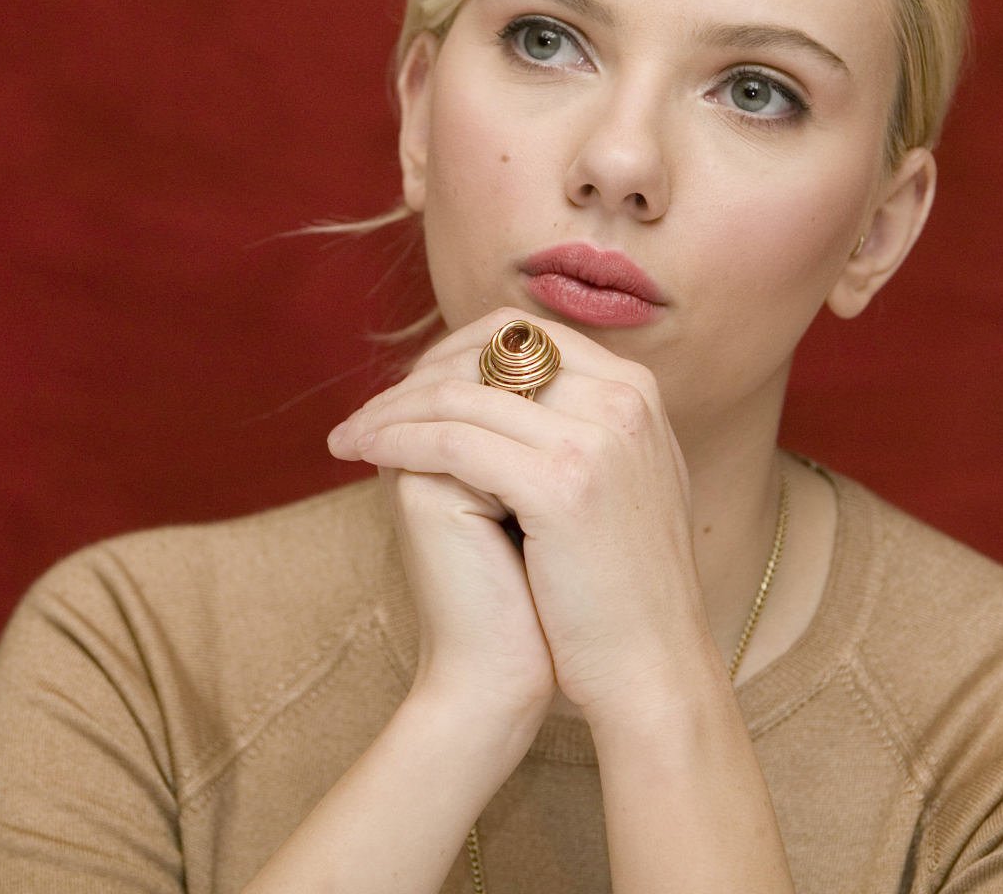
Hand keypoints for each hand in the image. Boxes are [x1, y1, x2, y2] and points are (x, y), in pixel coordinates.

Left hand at [330, 308, 717, 725]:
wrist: (652, 667)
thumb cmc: (619, 589)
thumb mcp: (621, 482)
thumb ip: (580, 426)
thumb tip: (506, 390)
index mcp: (635, 390)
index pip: (526, 334)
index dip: (455, 353)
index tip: (409, 389)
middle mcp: (623, 398)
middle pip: (490, 350)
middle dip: (417, 375)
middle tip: (368, 411)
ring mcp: (596, 438)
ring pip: (460, 394)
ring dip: (390, 410)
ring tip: (350, 436)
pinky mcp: (562, 482)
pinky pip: (451, 442)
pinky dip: (396, 441)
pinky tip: (363, 455)